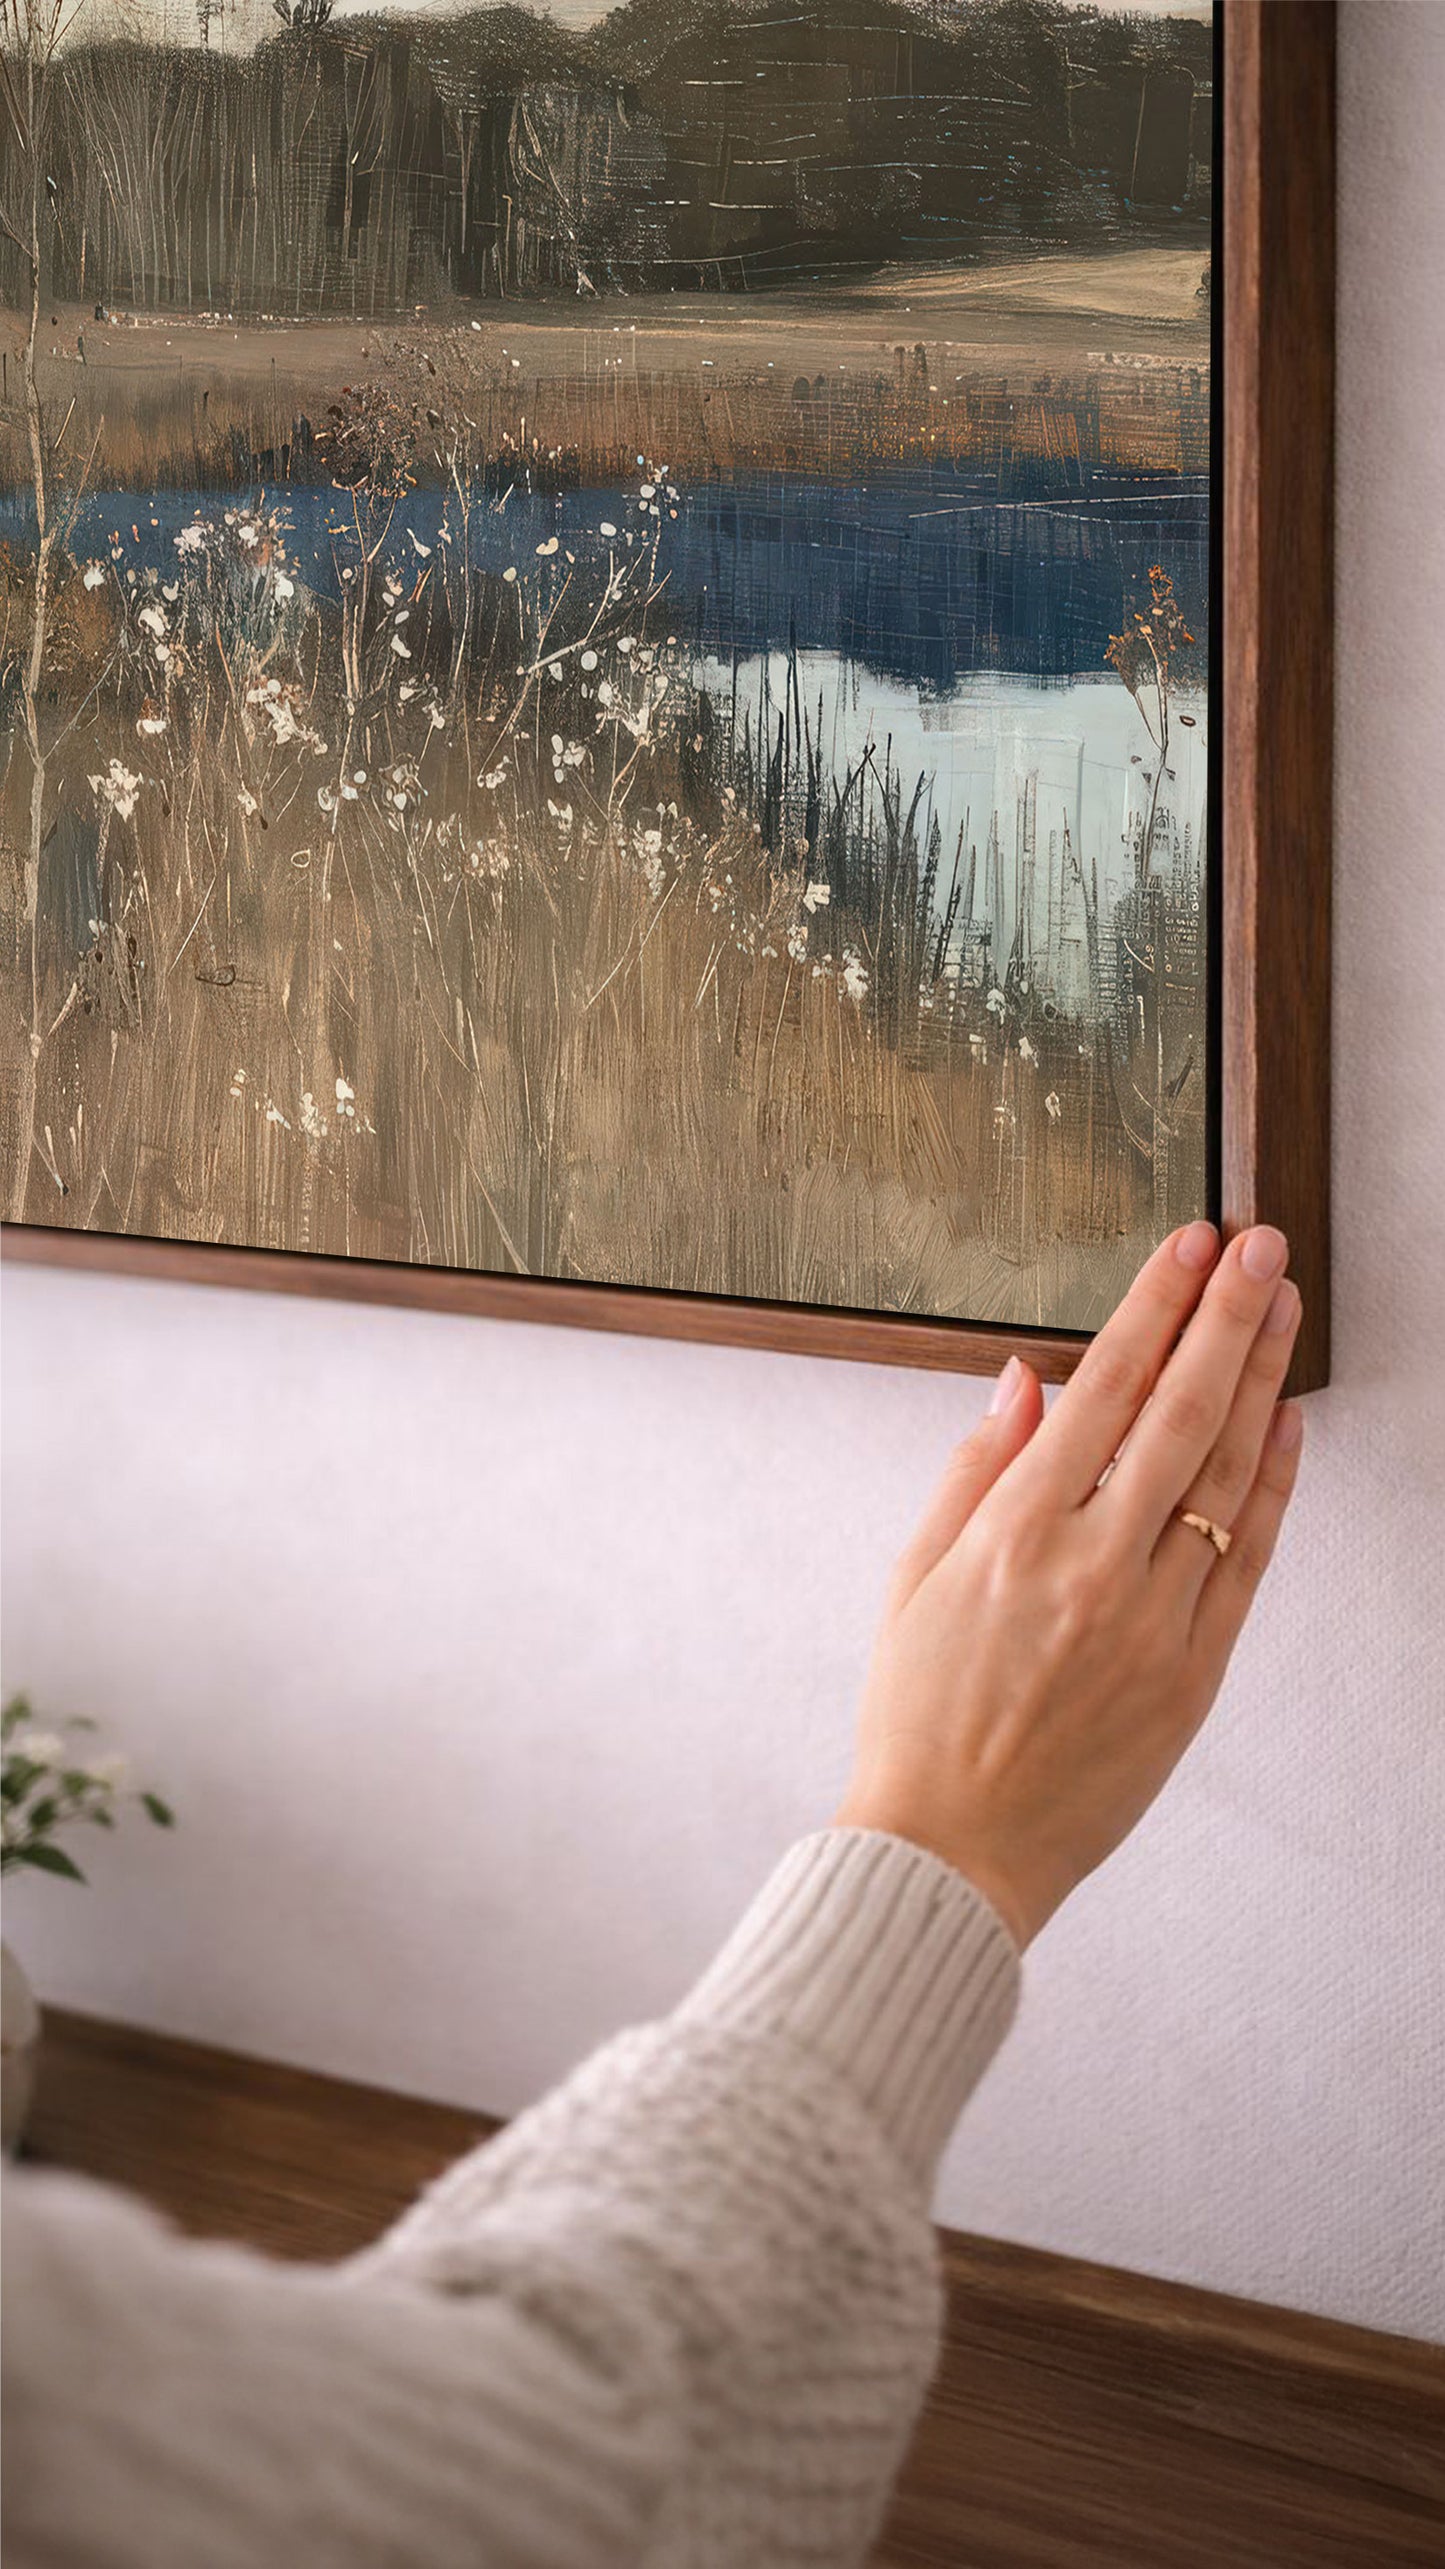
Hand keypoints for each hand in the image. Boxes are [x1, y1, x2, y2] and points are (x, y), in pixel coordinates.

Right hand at [835, 1223, 1304, 1947]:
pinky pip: (1244, 1562)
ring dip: (1262, 1382)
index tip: (1191, 1246)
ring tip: (1285, 1310)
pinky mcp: (1190, 1674)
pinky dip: (1273, 1488)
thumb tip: (1024, 1380)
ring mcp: (1151, 1620)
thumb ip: (974, 1471)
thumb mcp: (914, 1578)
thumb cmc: (919, 1719)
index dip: (1155, 1306)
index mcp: (1015, 1533)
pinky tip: (1288, 1426)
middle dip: (1228, 1316)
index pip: (1105, 1388)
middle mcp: (1092, 1565)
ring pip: (1224, 1476)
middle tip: (1262, 1246)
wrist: (952, 1851)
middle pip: (1181, 1412)